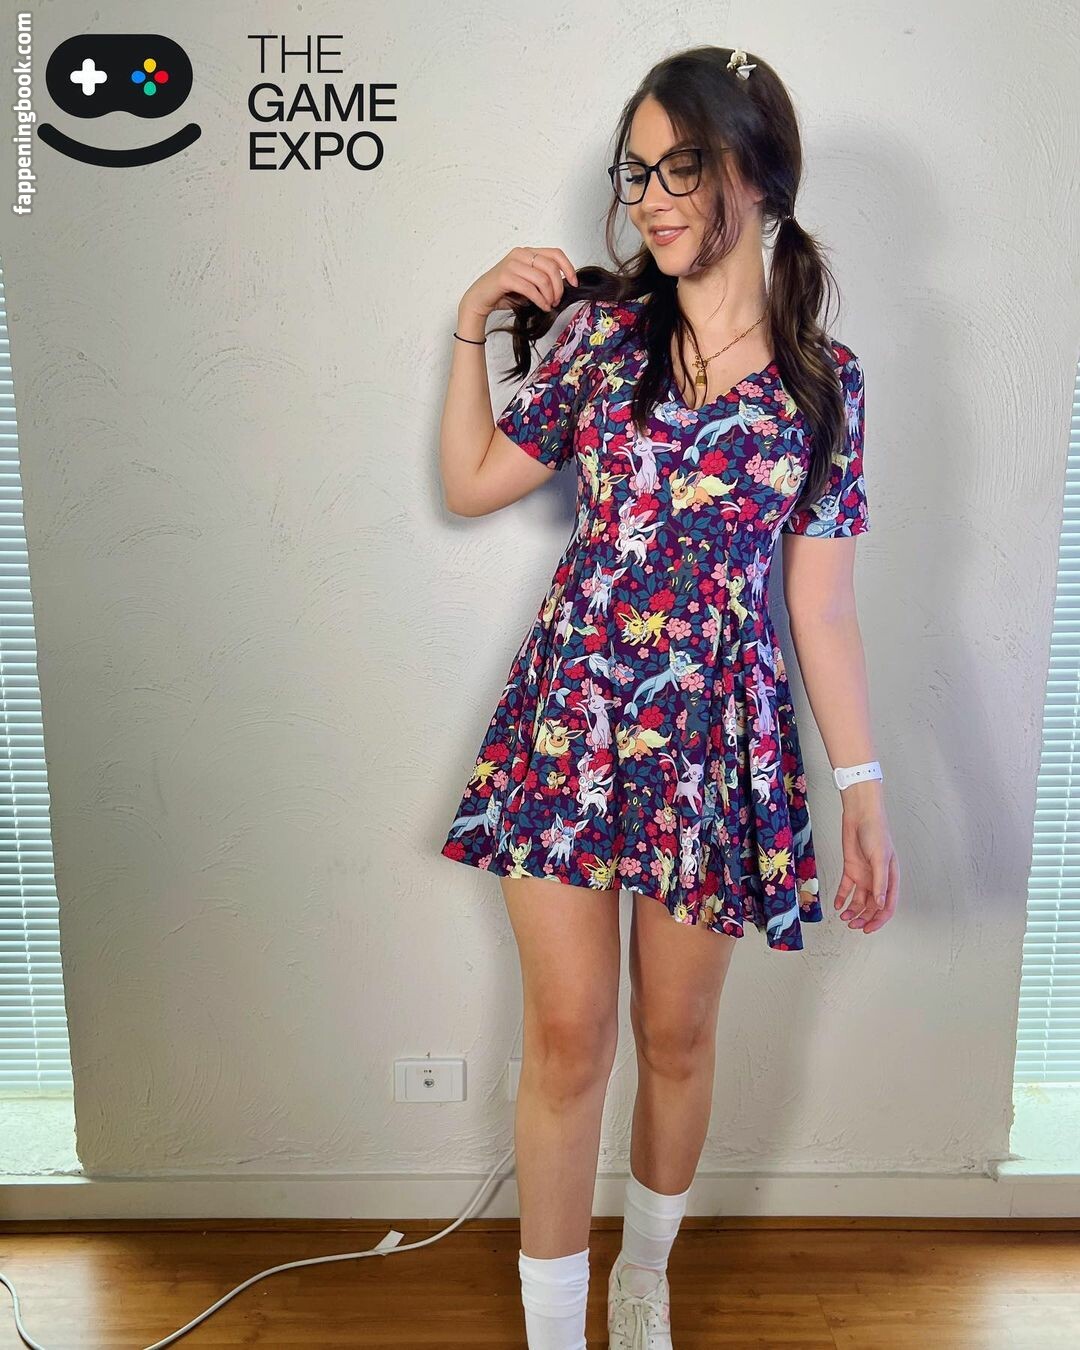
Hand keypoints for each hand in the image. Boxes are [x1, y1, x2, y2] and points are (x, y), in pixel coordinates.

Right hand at [459, 246, 579, 323]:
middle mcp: (520, 254)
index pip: (555, 253)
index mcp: (527, 252)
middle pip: (551, 267)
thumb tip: (561, 285)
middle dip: (558, 287)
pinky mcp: (505, 277)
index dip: (568, 268)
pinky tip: (542, 306)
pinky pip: (530, 289)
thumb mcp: (527, 282)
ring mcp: (512, 264)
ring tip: (549, 304)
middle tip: (557, 300)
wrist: (479, 298)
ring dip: (549, 295)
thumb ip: (542, 278)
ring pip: (542, 279)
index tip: (573, 282)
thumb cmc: (503, 291)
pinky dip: (540, 300)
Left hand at [832, 795, 898, 935]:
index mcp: (890, 879)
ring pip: (858, 900)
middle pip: (872, 906)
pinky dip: (841, 897)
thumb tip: (881, 904)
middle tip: (852, 925)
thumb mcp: (880, 859)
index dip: (879, 920)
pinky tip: (836, 905)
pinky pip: (846, 888)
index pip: (887, 906)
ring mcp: (864, 875)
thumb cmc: (876, 833)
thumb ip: (880, 883)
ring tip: (843, 917)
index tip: (867, 929)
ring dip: (852, 910)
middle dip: (863, 918)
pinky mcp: (850, 869)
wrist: (860, 816)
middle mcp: (877, 880)